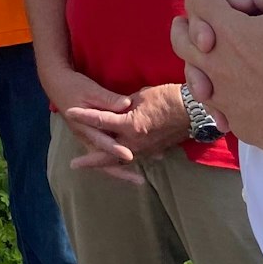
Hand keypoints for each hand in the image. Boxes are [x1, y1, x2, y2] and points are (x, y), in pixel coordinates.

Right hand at [38, 66, 141, 183]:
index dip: (115, 149)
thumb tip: (127, 104)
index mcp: (85, 127)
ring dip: (121, 169)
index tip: (129, 156)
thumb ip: (108, 99)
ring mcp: (88, 138)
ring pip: (104, 160)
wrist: (57, 85)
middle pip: (103, 160)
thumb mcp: (91, 90)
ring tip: (138, 178)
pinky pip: (104, 152)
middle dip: (121, 172)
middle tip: (139, 181)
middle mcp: (86, 137)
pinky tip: (132, 161)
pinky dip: (116, 159)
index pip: (101, 141)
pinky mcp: (91, 136)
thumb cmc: (73, 87)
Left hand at [63, 84, 191, 170]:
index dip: (84, 115)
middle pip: (106, 153)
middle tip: (74, 164)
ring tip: (91, 168)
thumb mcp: (141, 96)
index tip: (69, 112)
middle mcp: (134, 141)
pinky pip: (133, 159)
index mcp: (129, 124)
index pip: (100, 120)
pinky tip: (115, 165)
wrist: (192, 111)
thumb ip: (123, 105)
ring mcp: (143, 149)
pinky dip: (122, 163)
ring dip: (104, 164)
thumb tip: (115, 109)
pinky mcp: (151, 152)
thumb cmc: (167, 98)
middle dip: (89, 159)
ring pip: (119, 161)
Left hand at [172, 0, 262, 157]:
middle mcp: (217, 64)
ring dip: (190, 60)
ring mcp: (222, 96)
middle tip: (180, 21)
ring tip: (195, 55)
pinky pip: (213, 104)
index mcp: (229, 32)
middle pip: (182, 41)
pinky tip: (215, 91)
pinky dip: (210, 92)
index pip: (200, 2)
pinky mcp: (233, 120)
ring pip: (192, 75)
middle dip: (180, 26)